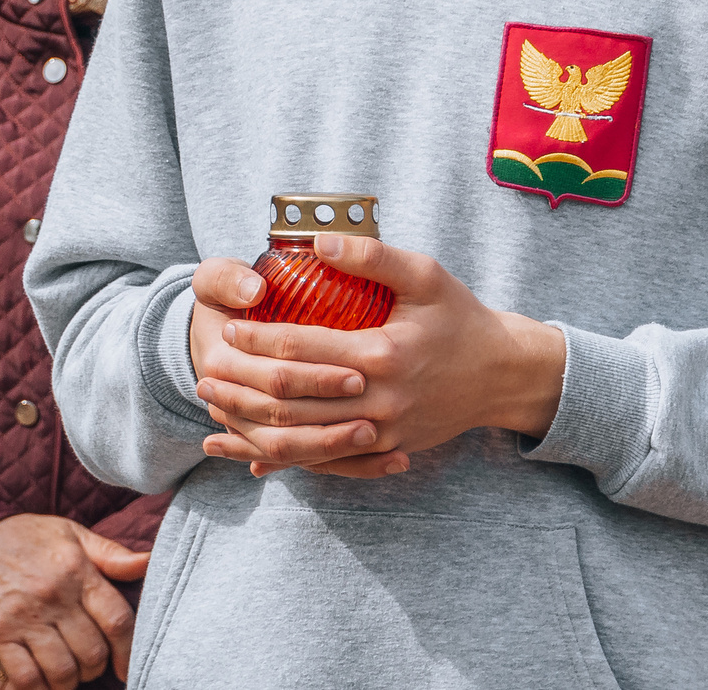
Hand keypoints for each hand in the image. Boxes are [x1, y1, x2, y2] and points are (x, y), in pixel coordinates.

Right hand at [0, 514, 148, 689]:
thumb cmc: (20, 536)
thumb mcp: (68, 533)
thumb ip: (110, 552)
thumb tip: (149, 563)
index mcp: (76, 570)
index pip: (117, 619)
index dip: (128, 650)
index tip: (125, 666)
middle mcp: (54, 596)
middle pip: (91, 652)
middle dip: (95, 668)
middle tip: (88, 668)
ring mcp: (23, 617)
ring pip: (62, 670)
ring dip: (69, 682)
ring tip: (66, 677)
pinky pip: (25, 677)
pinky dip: (37, 688)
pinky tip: (40, 683)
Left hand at [188, 235, 566, 478]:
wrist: (502, 375)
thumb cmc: (461, 318)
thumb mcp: (425, 275)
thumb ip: (372, 257)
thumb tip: (318, 242)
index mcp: (382, 354)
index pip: (302, 347)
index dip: (258, 338)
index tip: (227, 326)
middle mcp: (379, 401)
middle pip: (293, 401)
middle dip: (242, 387)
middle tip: (204, 373)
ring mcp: (382, 434)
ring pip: (303, 442)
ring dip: (253, 429)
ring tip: (216, 415)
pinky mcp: (385, 452)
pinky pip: (326, 465)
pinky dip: (286, 463)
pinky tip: (253, 459)